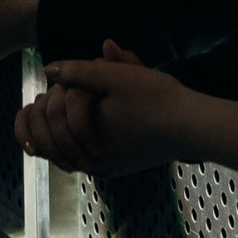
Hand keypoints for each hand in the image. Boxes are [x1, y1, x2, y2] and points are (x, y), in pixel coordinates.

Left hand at [15, 40, 196, 175]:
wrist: (192, 127)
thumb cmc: (159, 99)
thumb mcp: (118, 75)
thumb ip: (79, 70)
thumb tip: (49, 69)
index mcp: (84, 137)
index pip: (46, 115)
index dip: (50, 93)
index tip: (61, 83)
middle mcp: (88, 161)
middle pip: (46, 137)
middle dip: (47, 110)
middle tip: (54, 93)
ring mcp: (100, 168)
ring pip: (57, 151)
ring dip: (51, 129)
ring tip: (52, 109)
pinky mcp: (112, 168)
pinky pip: (75, 157)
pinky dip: (66, 142)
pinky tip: (71, 127)